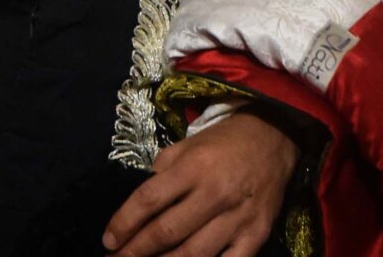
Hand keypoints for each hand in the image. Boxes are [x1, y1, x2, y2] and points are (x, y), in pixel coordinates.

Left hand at [102, 110, 298, 256]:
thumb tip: (140, 201)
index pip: (149, 199)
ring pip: (193, 255)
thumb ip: (163, 170)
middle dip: (135, 251)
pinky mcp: (256, 236)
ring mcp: (237, 219)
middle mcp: (213, 194)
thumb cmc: (223, 141)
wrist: (274, 137)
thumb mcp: (189, 143)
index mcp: (193, 167)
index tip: (108, 239)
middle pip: (166, 232)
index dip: (124, 222)